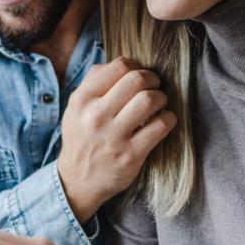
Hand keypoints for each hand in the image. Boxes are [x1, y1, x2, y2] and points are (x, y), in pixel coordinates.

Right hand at [58, 57, 176, 221]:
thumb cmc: (82, 138)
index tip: (140, 74)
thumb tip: (123, 63)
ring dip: (161, 98)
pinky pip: (160, 127)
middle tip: (155, 86)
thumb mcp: (75, 108)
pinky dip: (169, 119)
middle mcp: (96, 116)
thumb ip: (93, 82)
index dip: (136, 66)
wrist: (77, 181)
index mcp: (82, 100)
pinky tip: (165, 120)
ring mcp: (114, 136)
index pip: (118, 67)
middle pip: (136, 80)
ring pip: (149, 100)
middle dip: (152, 79)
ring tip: (160, 103)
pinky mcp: (131, 155)